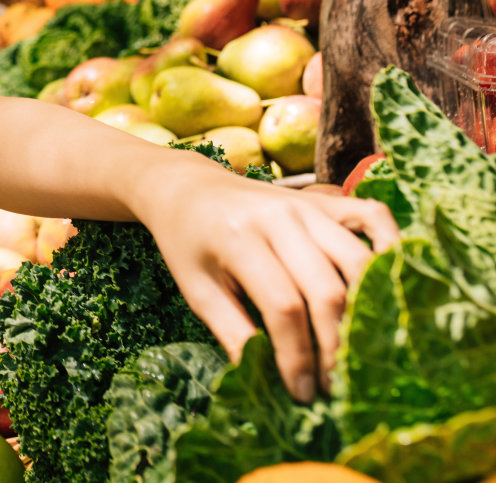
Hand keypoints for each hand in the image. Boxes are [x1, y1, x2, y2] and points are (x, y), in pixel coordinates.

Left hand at [134, 156, 399, 402]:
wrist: (187, 188)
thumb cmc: (188, 241)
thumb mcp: (196, 288)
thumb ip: (232, 332)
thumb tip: (268, 383)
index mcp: (238, 237)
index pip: (283, 307)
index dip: (297, 356)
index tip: (301, 391)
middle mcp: (279, 217)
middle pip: (327, 290)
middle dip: (333, 346)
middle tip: (331, 383)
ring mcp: (308, 205)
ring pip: (358, 262)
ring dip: (365, 312)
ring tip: (355, 350)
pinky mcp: (326, 200)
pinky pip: (374, 217)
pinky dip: (391, 247)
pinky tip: (389, 285)